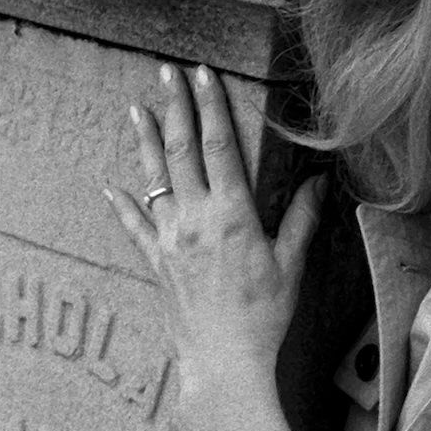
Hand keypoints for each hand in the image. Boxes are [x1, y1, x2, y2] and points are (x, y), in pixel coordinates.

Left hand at [103, 64, 324, 387]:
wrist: (225, 358)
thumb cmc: (265, 313)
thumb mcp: (292, 262)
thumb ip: (303, 217)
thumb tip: (320, 181)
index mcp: (232, 213)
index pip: (219, 146)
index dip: (212, 107)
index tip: (205, 76)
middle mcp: (195, 218)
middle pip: (180, 151)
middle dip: (175, 107)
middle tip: (168, 73)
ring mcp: (170, 238)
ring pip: (153, 178)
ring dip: (144, 140)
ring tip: (136, 107)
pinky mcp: (157, 261)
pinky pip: (134, 225)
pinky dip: (121, 203)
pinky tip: (110, 185)